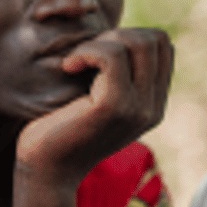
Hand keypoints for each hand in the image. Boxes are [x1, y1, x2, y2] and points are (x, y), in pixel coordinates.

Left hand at [16, 28, 172, 189]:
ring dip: (99, 42)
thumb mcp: (94, 101)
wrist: (44, 171)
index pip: (162, 46)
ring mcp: (137, 108)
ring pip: (138, 43)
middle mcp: (152, 108)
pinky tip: (66, 67)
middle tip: (83, 56)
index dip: (127, 37)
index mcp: (152, 104)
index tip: (94, 55)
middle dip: (116, 34)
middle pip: (155, 39)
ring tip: (74, 62)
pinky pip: (112, 56)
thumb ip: (115, 78)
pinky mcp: (114, 107)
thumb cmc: (59, 131)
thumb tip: (116, 36)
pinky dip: (86, 51)